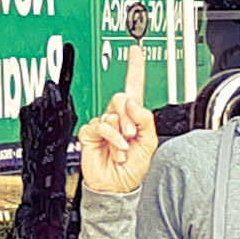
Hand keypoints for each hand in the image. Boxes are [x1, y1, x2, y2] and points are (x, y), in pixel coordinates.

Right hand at [79, 39, 157, 197]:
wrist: (116, 187)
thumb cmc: (133, 169)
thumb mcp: (149, 143)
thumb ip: (144, 119)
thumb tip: (133, 103)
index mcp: (133, 117)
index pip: (134, 87)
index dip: (134, 68)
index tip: (135, 51)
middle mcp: (117, 118)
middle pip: (121, 98)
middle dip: (129, 116)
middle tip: (132, 133)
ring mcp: (104, 125)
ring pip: (111, 113)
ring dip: (121, 132)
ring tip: (125, 147)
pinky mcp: (90, 133)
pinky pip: (100, 124)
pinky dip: (111, 137)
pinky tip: (117, 148)